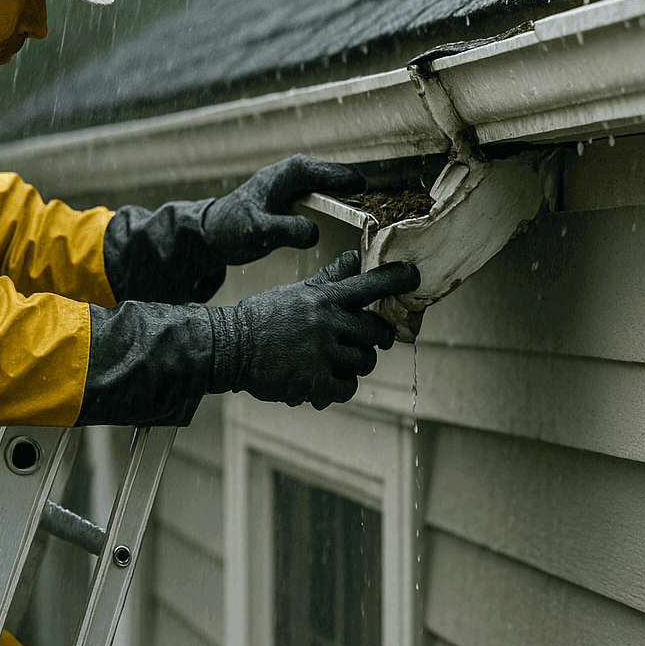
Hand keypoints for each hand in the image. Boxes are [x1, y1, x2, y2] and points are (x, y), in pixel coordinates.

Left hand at [202, 155, 364, 264]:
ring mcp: (306, 188)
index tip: (373, 215)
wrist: (216, 232)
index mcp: (295, 171)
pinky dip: (344, 219)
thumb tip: (315, 233)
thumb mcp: (257, 230)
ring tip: (370, 236)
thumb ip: (285, 230)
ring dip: (356, 212)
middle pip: (348, 184)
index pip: (340, 175)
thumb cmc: (232, 226)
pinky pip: (333, 207)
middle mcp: (304, 174)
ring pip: (343, 195)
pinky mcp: (305, 203)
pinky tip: (351, 239)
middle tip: (377, 230)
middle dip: (363, 203)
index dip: (360, 193)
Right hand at [209, 252, 420, 407]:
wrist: (230, 347)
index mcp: (323, 298)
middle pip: (376, 332)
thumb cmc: (264, 317)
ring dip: (356, 363)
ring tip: (335, 361)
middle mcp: (327, 323)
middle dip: (377, 338)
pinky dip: (341, 386)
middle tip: (366, 341)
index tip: (414, 276)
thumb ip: (329, 279)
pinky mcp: (314, 382)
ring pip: (365, 361)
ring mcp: (321, 353)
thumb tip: (354, 258)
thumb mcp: (296, 292)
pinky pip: (348, 387)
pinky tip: (325, 381)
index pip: (369, 284)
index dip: (397, 279)